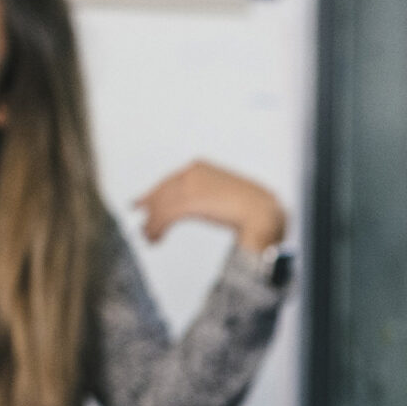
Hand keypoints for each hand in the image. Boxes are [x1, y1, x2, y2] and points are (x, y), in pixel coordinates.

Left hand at [133, 160, 288, 254]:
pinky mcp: (190, 201)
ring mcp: (190, 185)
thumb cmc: (250, 207)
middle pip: (161, 191)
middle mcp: (192, 172)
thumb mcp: (223, 195)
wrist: (263, 212)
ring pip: (161, 204)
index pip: (169, 180)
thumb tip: (196, 206)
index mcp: (200, 167)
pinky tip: (156, 239)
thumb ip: (206, 196)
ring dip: (153, 224)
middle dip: (150, 209)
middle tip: (143, 227)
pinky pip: (166, 215)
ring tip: (149, 238)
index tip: (143, 205)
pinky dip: (157, 228)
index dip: (154, 194)